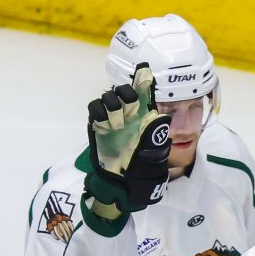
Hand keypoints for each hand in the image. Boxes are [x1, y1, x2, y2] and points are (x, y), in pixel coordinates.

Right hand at [83, 69, 172, 218]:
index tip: (144, 72)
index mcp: (143, 117)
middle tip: (130, 103)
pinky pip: (94, 109)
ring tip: (117, 122)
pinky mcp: (97, 126)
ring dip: (112, 103)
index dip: (143, 81)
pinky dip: (97, 110)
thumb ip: (155, 135)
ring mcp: (112, 119)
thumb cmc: (141, 168)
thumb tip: (160, 117)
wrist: (122, 184)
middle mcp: (128, 115)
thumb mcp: (153, 153)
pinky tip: (103, 122)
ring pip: (108, 97)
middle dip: (126, 92)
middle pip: (124, 91)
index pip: (143, 93)